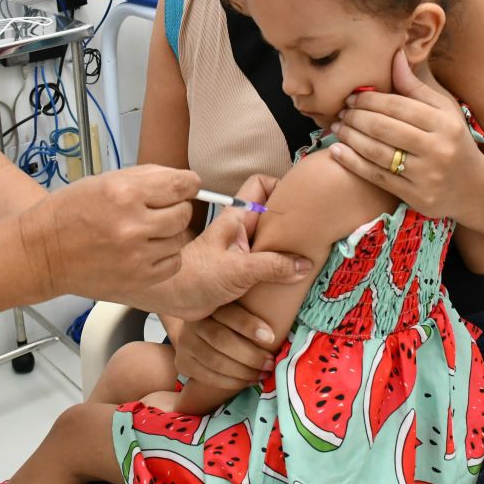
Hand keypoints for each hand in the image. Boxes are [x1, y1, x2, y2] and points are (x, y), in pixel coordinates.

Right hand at [19, 165, 198, 304]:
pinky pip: (173, 263)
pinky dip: (165, 255)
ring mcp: (137, 255)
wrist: (43, 253)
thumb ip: (148, 177)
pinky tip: (146, 249)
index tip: (186, 186)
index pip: (182, 185)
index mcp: (125, 193)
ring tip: (146, 230)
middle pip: (184, 213)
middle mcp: (133, 224)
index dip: (189, 184)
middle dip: (176, 207)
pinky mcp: (138, 279)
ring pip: (180, 238)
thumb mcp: (105, 180)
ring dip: (169, 232)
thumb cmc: (70, 213)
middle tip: (157, 209)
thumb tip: (184, 180)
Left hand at [149, 174, 311, 320]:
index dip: (281, 187)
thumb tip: (303, 264)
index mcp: (238, 217)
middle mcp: (241, 230)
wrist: (171, 298)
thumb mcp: (239, 269)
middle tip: (313, 236)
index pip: (261, 185)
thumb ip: (272, 266)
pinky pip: (267, 265)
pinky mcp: (241, 271)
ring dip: (287, 251)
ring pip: (272, 241)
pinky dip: (279, 271)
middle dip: (292, 223)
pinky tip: (292, 282)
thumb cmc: (194, 276)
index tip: (301, 203)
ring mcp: (242, 250)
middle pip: (273, 215)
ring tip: (307, 260)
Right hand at [174, 303, 278, 389]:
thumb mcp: (241, 304)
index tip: (271, 337)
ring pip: (215, 361)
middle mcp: (194, 322)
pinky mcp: (183, 362)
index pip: (228, 313)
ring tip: (263, 374)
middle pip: (221, 340)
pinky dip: (231, 382)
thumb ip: (260, 301)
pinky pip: (207, 376)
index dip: (249, 325)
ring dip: (244, 372)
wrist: (198, 332)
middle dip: (251, 355)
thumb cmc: (231, 319)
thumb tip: (295, 280)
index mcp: (210, 303)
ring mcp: (186, 343)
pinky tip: (248, 381)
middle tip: (271, 363)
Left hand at [329, 48, 483, 217]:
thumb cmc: (454, 141)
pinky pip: (377, 177)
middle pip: (384, 129)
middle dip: (356, 118)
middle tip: (341, 112)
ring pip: (377, 153)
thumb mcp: (443, 111)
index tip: (351, 97)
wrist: (474, 188)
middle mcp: (437, 149)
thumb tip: (395, 54)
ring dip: (350, 138)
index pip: (398, 106)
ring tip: (337, 128)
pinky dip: (353, 163)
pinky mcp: (416, 196)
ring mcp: (426, 176)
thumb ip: (416, 86)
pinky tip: (338, 151)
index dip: (370, 100)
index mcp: (445, 123)